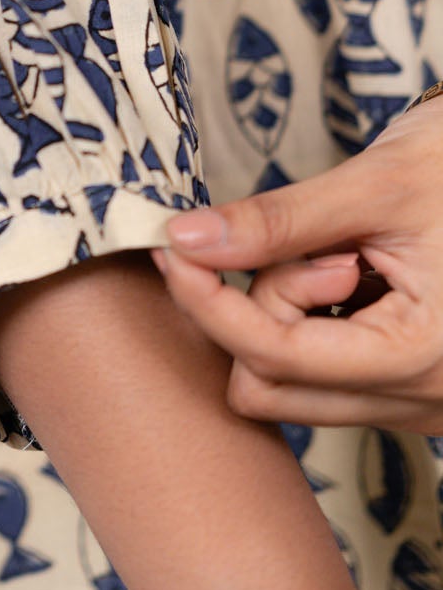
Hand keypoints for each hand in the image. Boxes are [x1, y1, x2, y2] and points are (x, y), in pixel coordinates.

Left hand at [150, 96, 442, 432]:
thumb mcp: (375, 186)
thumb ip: (277, 222)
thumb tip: (185, 240)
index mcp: (421, 359)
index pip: (275, 356)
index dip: (209, 302)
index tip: (173, 250)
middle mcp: (426, 403)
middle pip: (274, 384)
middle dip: (266, 306)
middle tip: (317, 242)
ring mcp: (421, 404)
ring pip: (295, 383)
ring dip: (294, 313)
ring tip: (350, 252)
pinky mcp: (414, 389)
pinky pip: (329, 373)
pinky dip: (317, 320)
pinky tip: (357, 272)